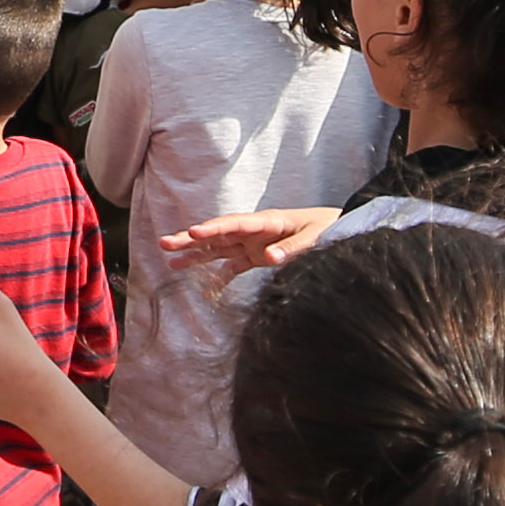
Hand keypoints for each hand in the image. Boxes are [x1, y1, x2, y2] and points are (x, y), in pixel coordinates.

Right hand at [163, 207, 339, 271]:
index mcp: (268, 221)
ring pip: (219, 248)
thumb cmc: (328, 229)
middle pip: (218, 234)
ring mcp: (254, 243)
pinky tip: (201, 284)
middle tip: (165, 243)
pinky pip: (233, 264)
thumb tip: (269, 258)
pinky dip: (218, 273)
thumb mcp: (315, 237)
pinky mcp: (257, 256)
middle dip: (191, 239)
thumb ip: (292, 248)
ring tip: (171, 261)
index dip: (214, 228)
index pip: (235, 224)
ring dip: (196, 254)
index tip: (193, 232)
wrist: (340, 229)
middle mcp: (255, 231)